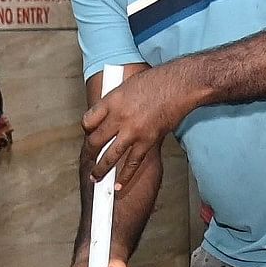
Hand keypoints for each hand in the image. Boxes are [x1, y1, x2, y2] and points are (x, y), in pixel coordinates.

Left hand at [80, 67, 200, 179]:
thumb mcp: (127, 85)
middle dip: (88, 153)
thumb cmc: (157, 81)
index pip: (88, 120)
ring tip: (95, 177)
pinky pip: (132, 163)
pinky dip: (125, 176)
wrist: (179, 85)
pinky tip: (118, 185)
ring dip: (100, 169)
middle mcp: (119, 117)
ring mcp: (133, 131)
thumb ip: (116, 101)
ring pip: (110, 156)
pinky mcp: (147, 141)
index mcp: (111, 101)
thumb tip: (109, 113)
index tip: (87, 135)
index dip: (85, 130)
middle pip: (95, 141)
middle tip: (86, 160)